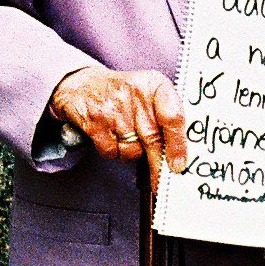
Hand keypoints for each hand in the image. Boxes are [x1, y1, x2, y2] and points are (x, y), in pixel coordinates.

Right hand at [50, 66, 187, 189]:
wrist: (83, 84)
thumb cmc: (125, 93)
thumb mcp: (151, 92)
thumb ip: (169, 116)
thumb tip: (181, 154)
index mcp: (156, 85)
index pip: (173, 117)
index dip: (178, 145)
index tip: (178, 166)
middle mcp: (136, 95)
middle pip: (153, 139)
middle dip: (158, 164)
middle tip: (160, 181)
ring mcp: (114, 109)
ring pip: (133, 150)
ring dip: (132, 152)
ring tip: (126, 136)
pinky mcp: (96, 123)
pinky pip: (112, 152)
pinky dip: (113, 151)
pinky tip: (111, 137)